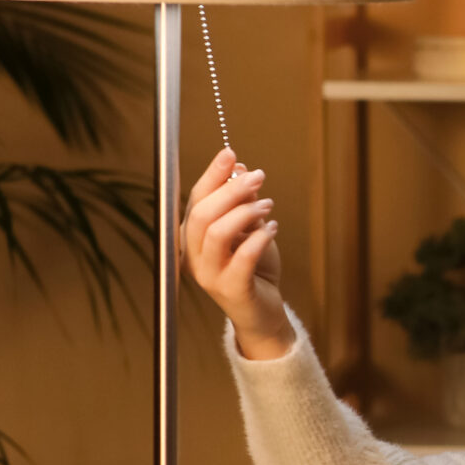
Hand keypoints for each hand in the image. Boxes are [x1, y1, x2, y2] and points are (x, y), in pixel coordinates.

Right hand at [180, 146, 286, 347]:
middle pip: (203, 214)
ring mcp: (209, 274)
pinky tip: (272, 228)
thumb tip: (239, 169)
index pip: (195, 200)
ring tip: (267, 205)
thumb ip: (240, 203)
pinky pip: (242, 257)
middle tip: (258, 177)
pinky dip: (259, 238)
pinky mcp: (230, 289)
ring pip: (217, 233)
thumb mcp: (248, 230)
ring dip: (244, 212)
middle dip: (230, 190)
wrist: (262, 312)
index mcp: (192, 238)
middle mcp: (192, 256)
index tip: (229, 153)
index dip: (211, 175)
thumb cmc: (254, 269)